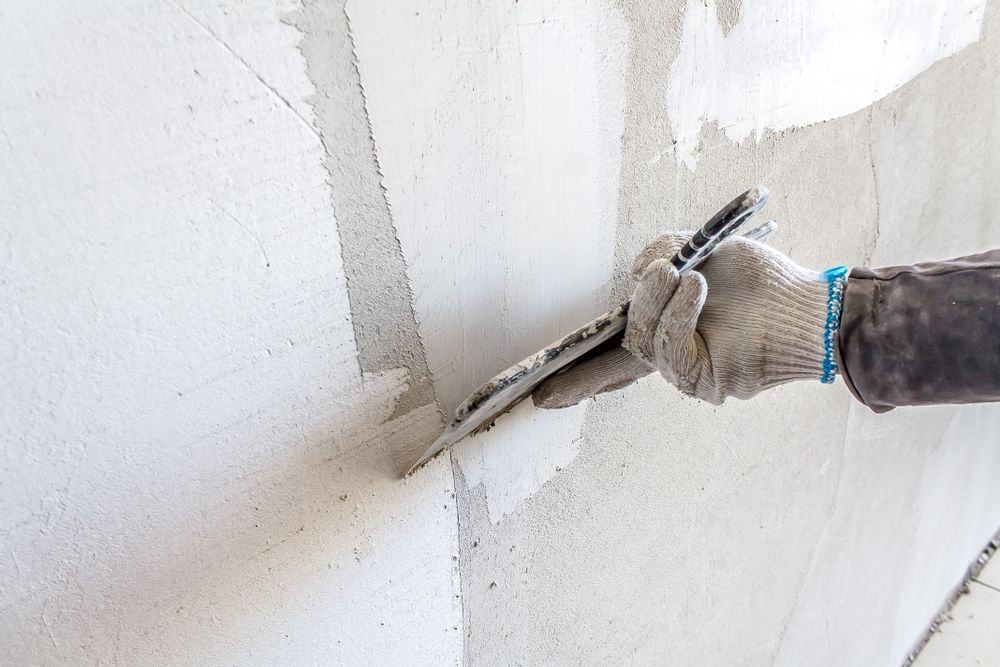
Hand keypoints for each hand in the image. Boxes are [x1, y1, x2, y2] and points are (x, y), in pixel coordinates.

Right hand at [532, 232, 835, 406]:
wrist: (807, 302)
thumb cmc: (759, 279)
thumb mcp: (704, 250)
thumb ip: (664, 252)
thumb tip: (641, 271)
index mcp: (663, 327)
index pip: (608, 356)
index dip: (576, 375)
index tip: (540, 396)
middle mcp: (668, 355)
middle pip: (624, 341)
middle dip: (639, 300)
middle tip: (660, 269)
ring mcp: (684, 372)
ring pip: (644, 343)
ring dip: (657, 303)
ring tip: (682, 273)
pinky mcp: (703, 382)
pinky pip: (673, 350)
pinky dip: (679, 315)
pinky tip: (695, 289)